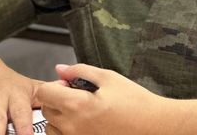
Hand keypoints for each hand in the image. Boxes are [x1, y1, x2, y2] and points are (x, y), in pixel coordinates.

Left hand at [35, 64, 166, 134]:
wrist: (153, 126)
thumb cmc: (136, 103)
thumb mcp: (110, 78)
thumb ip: (80, 71)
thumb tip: (61, 69)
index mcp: (77, 105)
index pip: (44, 93)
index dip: (54, 85)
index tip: (67, 85)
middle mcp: (72, 126)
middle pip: (45, 110)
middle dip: (56, 100)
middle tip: (78, 96)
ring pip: (51, 128)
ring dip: (59, 118)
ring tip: (82, 112)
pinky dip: (67, 130)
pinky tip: (86, 124)